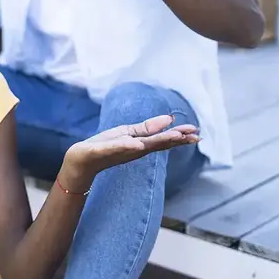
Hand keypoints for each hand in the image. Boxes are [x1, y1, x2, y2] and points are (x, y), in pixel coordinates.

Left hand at [60, 115, 198, 189]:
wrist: (82, 159)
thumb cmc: (105, 146)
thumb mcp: (128, 133)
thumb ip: (148, 128)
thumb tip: (169, 119)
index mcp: (140, 143)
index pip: (163, 139)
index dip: (179, 136)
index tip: (196, 133)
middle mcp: (134, 149)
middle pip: (158, 144)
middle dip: (176, 139)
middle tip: (194, 137)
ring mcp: (120, 151)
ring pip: (143, 146)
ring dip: (159, 141)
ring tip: (176, 137)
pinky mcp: (104, 151)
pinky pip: (117, 147)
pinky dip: (127, 146)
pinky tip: (138, 143)